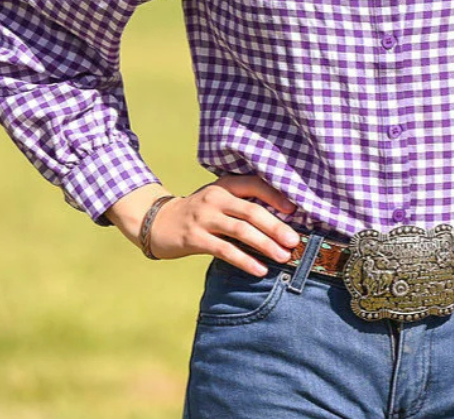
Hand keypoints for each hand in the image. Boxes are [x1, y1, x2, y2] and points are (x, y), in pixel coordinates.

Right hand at [107, 175, 300, 273]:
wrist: (157, 222)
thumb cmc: (199, 212)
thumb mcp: (219, 200)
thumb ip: (242, 205)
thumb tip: (282, 221)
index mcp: (225, 184)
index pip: (255, 185)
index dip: (276, 196)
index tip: (295, 210)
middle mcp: (215, 197)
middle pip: (252, 211)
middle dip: (276, 227)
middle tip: (294, 241)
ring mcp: (204, 217)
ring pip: (241, 231)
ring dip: (265, 245)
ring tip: (283, 257)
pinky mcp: (194, 238)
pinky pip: (225, 250)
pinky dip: (245, 260)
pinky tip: (260, 269)